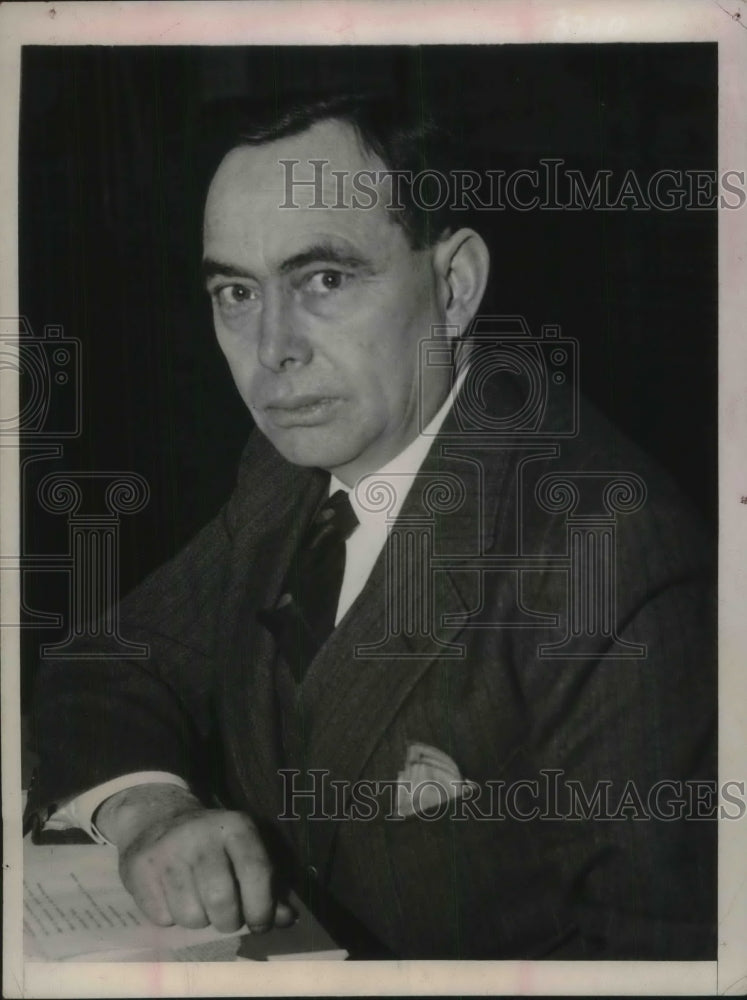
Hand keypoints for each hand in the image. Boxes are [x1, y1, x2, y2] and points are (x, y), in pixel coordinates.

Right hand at [95, 784, 294, 932]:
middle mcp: (201, 834)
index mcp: (235, 826)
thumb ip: (266, 884)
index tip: (260, 924)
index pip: (256, 871)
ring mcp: (168, 850)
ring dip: (198, 919)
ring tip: (196, 900)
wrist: (156, 817)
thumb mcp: (242, 849)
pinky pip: (163, 919)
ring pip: (191, 917)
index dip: (262, 906)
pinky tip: (171, 895)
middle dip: (228, 920)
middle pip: (222, 901)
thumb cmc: (211, 843)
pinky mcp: (140, 868)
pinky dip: (170, 917)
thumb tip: (287, 919)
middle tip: (226, 917)